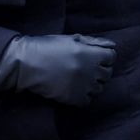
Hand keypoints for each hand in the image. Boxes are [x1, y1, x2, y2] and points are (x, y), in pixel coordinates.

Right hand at [0, 34, 116, 106]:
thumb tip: (112, 46)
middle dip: (100, 70)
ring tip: (80, 79)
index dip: (105, 56)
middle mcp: (90, 70)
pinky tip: (75, 89)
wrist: (27, 63)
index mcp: (91, 54)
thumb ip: (94, 42)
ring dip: (92, 84)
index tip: (95, 57)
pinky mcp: (73, 98)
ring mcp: (83, 86)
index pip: (112, 57)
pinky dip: (84, 96)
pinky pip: (88, 100)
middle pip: (108, 74)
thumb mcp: (72, 39)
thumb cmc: (48, 47)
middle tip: (87, 68)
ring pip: (99, 88)